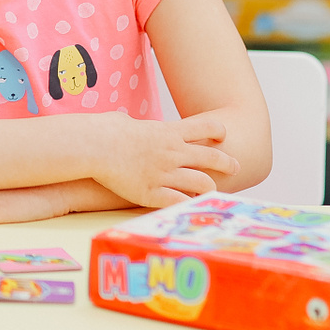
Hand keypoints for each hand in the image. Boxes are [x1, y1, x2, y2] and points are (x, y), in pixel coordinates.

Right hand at [92, 111, 237, 209]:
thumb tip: (128, 123)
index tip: (223, 136)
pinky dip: (189, 205)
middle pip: (212, 158)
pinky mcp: (153, 192)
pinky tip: (190, 207)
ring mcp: (165, 173)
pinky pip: (181, 202)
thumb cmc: (104, 131)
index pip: (206, 127)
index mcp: (168, 132)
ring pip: (203, 183)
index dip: (218, 131)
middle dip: (228, 164)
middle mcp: (173, 152)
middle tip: (235, 168)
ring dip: (209, 188)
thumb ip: (135, 126)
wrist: (93, 146)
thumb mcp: (124, 121)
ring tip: (211, 192)